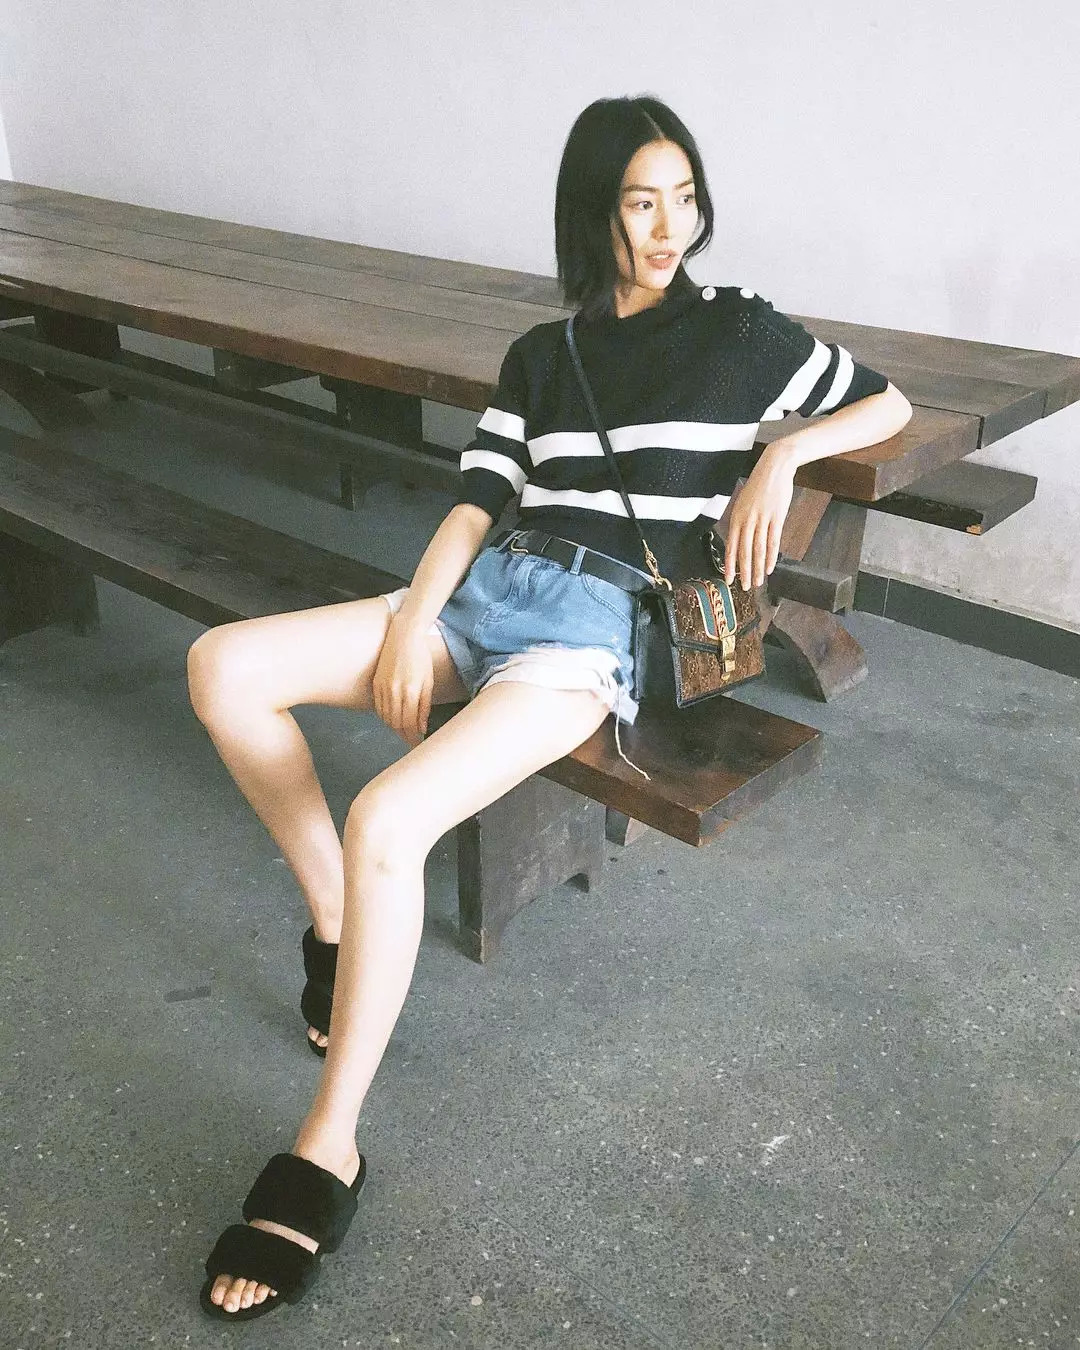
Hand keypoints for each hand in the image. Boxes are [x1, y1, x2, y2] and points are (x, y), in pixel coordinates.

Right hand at [372, 618, 434, 747]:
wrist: (403, 637)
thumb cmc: (421, 658)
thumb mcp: (428, 682)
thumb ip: (424, 706)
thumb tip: (421, 727)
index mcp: (411, 691)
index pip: (409, 723)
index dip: (413, 737)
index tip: (417, 744)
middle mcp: (395, 691)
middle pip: (396, 723)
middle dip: (404, 735)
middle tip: (411, 742)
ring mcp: (383, 687)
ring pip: (386, 717)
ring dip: (394, 727)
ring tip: (404, 732)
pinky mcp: (375, 684)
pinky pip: (378, 707)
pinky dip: (385, 716)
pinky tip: (393, 718)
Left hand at [722, 446, 795, 590]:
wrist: (774, 467)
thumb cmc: (759, 485)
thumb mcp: (744, 502)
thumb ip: (741, 521)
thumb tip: (740, 539)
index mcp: (736, 517)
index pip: (731, 546)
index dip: (730, 564)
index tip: (728, 579)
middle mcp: (747, 519)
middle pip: (744, 551)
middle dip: (743, 572)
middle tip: (743, 587)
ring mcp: (762, 519)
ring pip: (758, 549)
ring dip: (757, 568)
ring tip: (757, 582)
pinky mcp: (776, 517)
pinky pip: (773, 541)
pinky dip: (771, 557)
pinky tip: (769, 568)